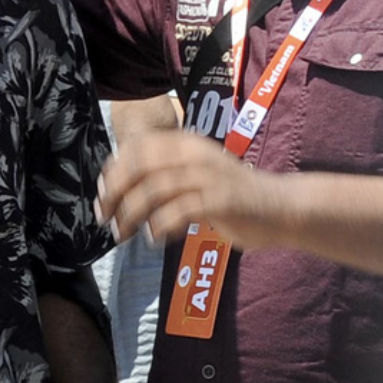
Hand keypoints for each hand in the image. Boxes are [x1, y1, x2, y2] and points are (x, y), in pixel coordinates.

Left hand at [100, 127, 280, 249]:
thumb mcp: (197, 175)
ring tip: (122, 235)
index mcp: (187, 144)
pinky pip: (178, 212)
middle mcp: (195, 155)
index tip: (102, 194)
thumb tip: (122, 189)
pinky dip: (159, 226)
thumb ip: (167, 175)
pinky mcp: (221, 200)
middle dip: (115, 193)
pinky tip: (154, 238)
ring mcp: (209, 176)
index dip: (114, 170)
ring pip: (154, 190)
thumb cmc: (234, 196)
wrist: (281, 208)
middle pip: (140, 166)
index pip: (138, 147)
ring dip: (131, 215)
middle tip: (105, 218)